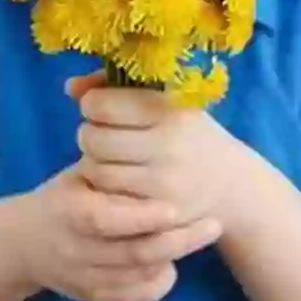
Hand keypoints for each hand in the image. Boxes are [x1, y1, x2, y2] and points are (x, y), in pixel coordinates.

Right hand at [8, 161, 222, 300]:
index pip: (108, 219)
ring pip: (136, 279)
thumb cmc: (64, 196)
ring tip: (201, 235)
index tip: (174, 206)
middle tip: (213, 224)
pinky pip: (130, 297)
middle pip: (132, 253)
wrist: (24, 242)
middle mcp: (75, 249)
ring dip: (173, 260)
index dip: (143, 217)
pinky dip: (156, 285)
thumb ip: (109, 167)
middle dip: (177, 240)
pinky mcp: (91, 295)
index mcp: (70, 212)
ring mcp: (83, 277)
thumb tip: (150, 142)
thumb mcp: (79, 175)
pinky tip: (174, 266)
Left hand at [68, 71, 248, 231]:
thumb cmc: (188, 133)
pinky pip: (109, 199)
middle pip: (94, 139)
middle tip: (102, 135)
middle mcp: (168, 146)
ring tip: (109, 157)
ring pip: (96, 171)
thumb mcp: (165, 101)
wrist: (231, 184)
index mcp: (170, 110)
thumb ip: (116, 87)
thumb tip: (70, 87)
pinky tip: (117, 181)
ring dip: (92, 162)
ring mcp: (163, 183)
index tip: (100, 108)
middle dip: (89, 134)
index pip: (104, 104)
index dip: (92, 104)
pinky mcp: (158, 213)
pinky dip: (104, 189)